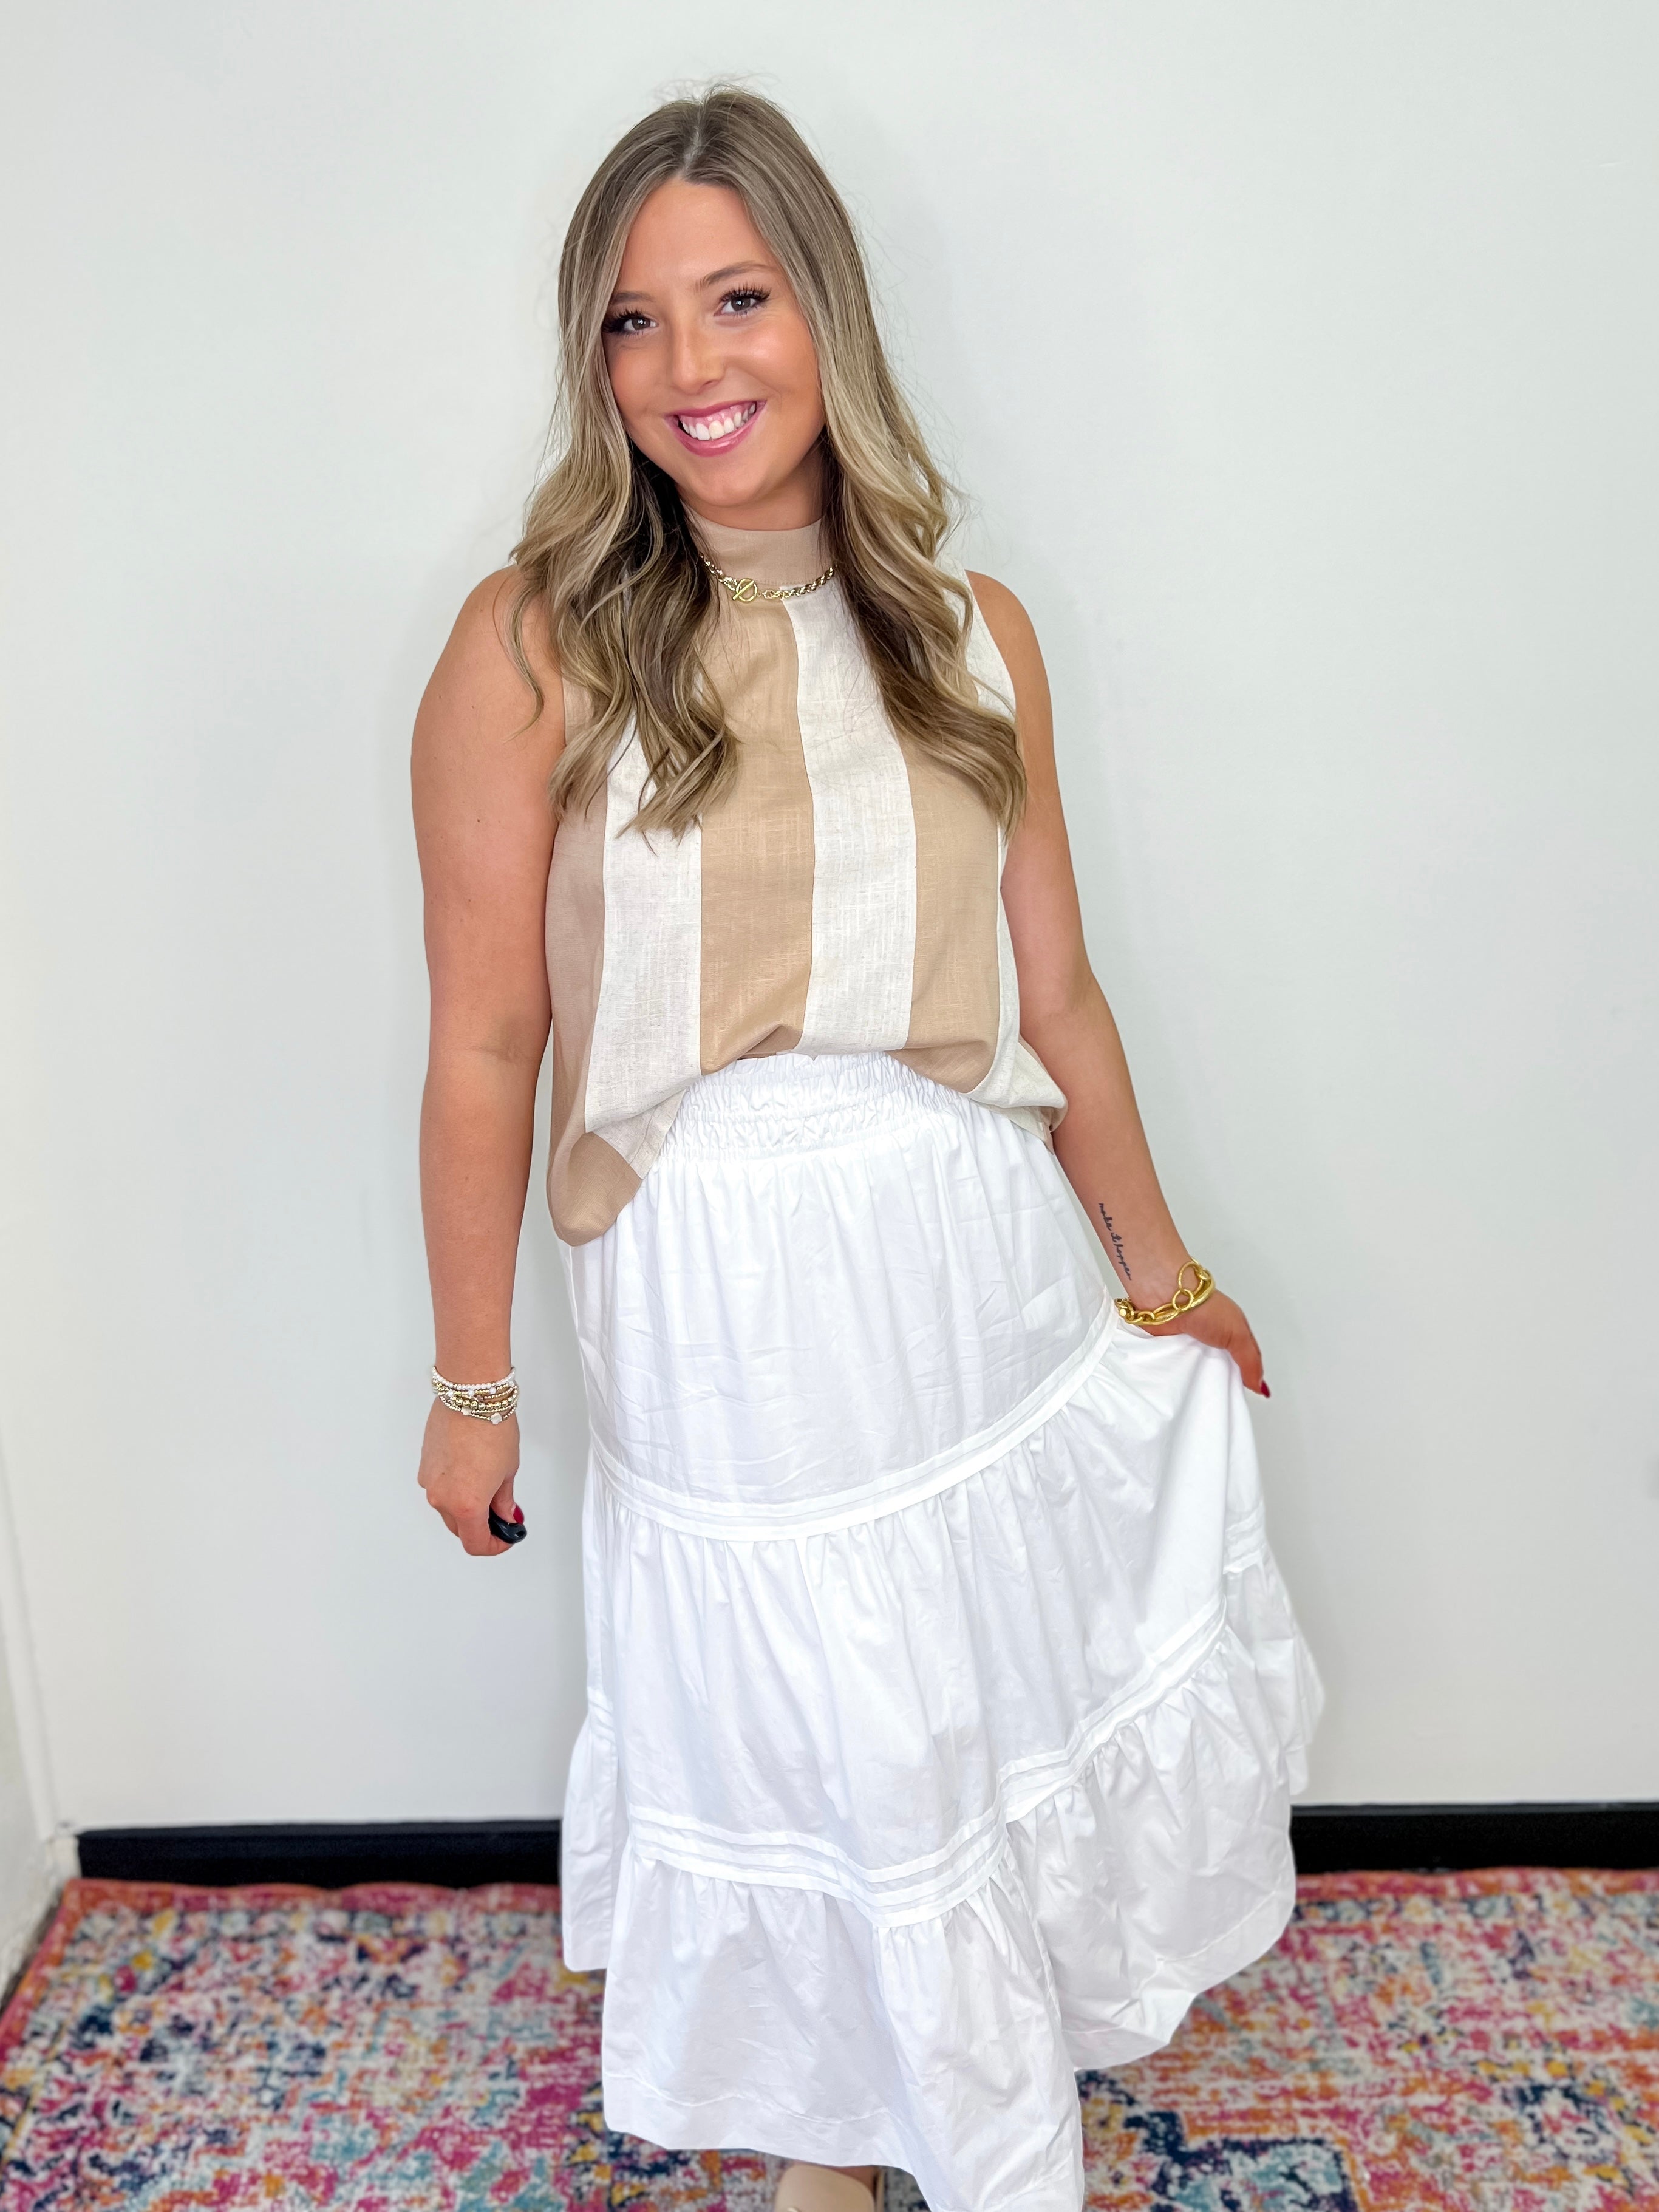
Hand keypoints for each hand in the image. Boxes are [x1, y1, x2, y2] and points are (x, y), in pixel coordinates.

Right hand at [417, 1398, 520, 1554]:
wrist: (470, 1396)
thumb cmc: (490, 1427)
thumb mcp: (508, 1470)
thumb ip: (503, 1500)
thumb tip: (504, 1515)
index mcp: (466, 1505)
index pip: (475, 1544)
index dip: (494, 1546)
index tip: (505, 1538)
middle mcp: (442, 1498)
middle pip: (460, 1528)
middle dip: (481, 1526)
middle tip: (502, 1513)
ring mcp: (429, 1482)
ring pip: (447, 1508)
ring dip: (466, 1506)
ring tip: (488, 1484)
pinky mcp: (424, 1466)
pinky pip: (440, 1487)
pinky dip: (455, 1488)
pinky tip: (471, 1470)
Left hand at [1142, 1288, 1268, 1396]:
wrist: (1168, 1300)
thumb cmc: (1204, 1306)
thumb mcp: (1238, 1334)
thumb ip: (1250, 1361)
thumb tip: (1259, 1385)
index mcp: (1231, 1331)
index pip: (1243, 1360)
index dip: (1247, 1377)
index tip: (1247, 1395)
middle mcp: (1211, 1337)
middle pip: (1220, 1368)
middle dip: (1221, 1381)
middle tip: (1223, 1396)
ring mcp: (1190, 1343)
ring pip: (1198, 1371)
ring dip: (1199, 1379)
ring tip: (1202, 1390)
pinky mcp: (1171, 1349)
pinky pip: (1178, 1369)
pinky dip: (1179, 1375)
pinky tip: (1181, 1382)